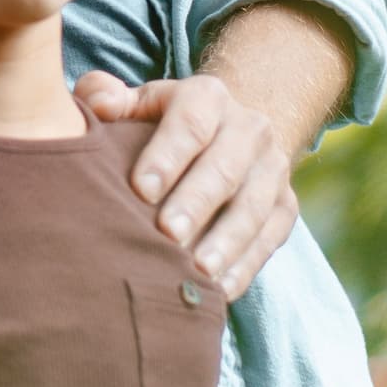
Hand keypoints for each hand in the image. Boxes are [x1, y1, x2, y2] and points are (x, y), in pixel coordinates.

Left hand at [78, 70, 302, 298]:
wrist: (228, 134)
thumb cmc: (161, 125)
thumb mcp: (137, 103)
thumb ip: (107, 97)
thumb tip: (100, 105)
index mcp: (208, 97)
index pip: (190, 122)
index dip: (167, 155)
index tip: (141, 190)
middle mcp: (249, 128)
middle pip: (225, 167)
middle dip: (196, 203)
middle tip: (168, 234)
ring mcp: (272, 169)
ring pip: (253, 207)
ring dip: (226, 241)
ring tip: (197, 270)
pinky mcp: (286, 206)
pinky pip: (270, 238)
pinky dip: (245, 266)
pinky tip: (219, 289)